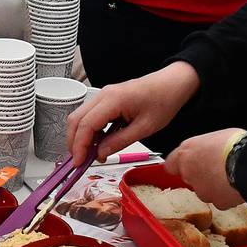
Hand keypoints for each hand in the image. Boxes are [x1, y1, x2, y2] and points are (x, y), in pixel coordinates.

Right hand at [64, 61, 201, 163]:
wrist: (172, 83)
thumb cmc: (163, 101)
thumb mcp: (145, 128)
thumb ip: (120, 141)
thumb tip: (100, 154)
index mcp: (113, 100)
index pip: (85, 125)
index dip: (79, 146)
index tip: (79, 163)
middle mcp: (103, 95)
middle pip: (75, 119)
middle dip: (74, 142)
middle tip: (80, 161)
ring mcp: (103, 95)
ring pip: (80, 117)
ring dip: (80, 137)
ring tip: (90, 155)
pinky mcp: (106, 99)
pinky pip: (90, 115)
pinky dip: (89, 131)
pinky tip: (98, 143)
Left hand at [164, 129, 246, 207]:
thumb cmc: (235, 144)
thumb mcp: (214, 136)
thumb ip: (203, 147)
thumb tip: (207, 150)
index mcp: (186, 153)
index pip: (171, 164)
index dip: (180, 164)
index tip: (188, 164)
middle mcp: (189, 173)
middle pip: (189, 178)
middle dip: (200, 175)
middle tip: (216, 168)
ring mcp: (202, 190)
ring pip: (205, 191)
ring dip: (213, 186)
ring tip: (229, 176)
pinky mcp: (217, 202)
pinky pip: (220, 200)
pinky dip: (227, 196)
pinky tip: (236, 186)